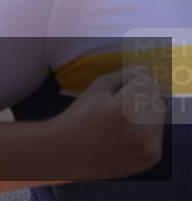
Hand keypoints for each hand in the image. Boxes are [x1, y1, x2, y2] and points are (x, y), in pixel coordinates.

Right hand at [50, 66, 165, 180]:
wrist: (69, 152)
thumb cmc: (80, 115)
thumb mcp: (96, 87)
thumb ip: (124, 75)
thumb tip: (146, 71)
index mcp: (126, 108)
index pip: (149, 82)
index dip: (137, 80)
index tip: (125, 85)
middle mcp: (142, 129)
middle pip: (158, 99)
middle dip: (144, 97)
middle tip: (122, 103)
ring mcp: (149, 146)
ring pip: (160, 117)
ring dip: (147, 113)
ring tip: (124, 120)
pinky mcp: (152, 158)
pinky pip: (158, 135)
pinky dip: (148, 131)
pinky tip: (128, 134)